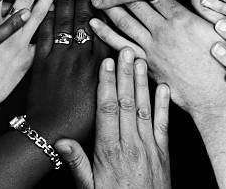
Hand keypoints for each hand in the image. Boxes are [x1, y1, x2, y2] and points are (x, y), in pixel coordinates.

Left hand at [25, 0, 108, 140]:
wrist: (51, 132)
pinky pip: (42, 33)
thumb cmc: (82, 120)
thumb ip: (113, 70)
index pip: (104, 27)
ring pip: (64, 21)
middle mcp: (80, 55)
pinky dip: (44, 15)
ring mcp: (59, 56)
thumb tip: (124, 50)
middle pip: (84, 19)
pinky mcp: (41, 61)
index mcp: (99, 64)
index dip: (104, 6)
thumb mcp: (106, 95)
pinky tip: (45, 2)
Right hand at [55, 49, 170, 188]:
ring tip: (139, 60)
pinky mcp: (163, 152)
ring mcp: (149, 147)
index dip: (106, 84)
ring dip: (141, 82)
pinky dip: (164, 104)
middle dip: (125, 74)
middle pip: (126, 103)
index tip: (106, 63)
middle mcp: (130, 145)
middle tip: (124, 50)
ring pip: (144, 108)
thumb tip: (61, 140)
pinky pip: (163, 124)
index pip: (107, 110)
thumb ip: (77, 162)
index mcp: (109, 151)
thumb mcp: (89, 187)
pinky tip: (162, 86)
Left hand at [89, 0, 225, 114]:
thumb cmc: (223, 63)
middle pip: (136, 3)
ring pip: (125, 21)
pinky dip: (105, 34)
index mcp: (182, 18)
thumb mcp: (220, 29)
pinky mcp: (145, 64)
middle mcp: (163, 30)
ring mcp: (151, 47)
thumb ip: (206, 6)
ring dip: (108, 5)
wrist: (215, 98)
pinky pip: (120, 46)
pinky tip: (93, 24)